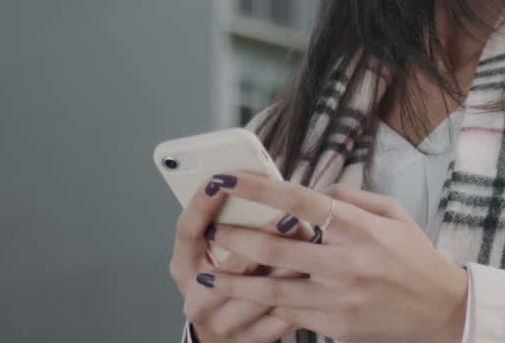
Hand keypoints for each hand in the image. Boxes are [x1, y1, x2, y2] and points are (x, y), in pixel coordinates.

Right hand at [170, 175, 311, 341]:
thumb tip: (264, 189)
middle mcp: (197, 297)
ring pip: (261, 293)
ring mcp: (222, 323)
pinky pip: (281, 317)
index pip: (188, 230)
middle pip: (231, 265)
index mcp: (184, 267)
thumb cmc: (221, 278)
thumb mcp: (211, 251)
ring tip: (316, 246)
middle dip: (265, 238)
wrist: (221, 333)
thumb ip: (229, 223)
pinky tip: (320, 277)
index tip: (222, 178)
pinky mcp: (248, 340)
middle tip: (292, 216)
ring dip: (291, 268)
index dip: (202, 203)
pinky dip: (303, 295)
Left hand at [198, 175, 468, 342]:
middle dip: (237, 238)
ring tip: (207, 274)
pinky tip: (243, 299)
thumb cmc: (415, 257)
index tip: (229, 178)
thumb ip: (351, 198)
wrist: (442, 310)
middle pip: (277, 247)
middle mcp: (348, 262)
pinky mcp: (337, 326)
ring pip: (274, 288)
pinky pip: (292, 314)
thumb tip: (314, 189)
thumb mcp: (393, 214)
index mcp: (360, 227)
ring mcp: (341, 298)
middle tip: (211, 230)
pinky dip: (265, 306)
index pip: (299, 200)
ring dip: (237, 281)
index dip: (259, 188)